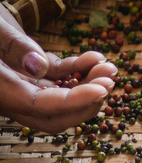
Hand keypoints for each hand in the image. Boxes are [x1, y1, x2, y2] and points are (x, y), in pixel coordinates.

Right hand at [0, 6, 115, 132]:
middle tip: (110, 82)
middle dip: (87, 103)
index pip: (40, 106)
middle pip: (53, 117)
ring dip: (87, 87)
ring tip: (109, 67)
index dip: (74, 101)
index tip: (102, 89)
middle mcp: (8, 94)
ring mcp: (19, 84)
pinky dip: (77, 71)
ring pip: (58, 100)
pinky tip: (95, 57)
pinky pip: (56, 79)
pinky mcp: (26, 71)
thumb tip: (39, 68)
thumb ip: (12, 45)